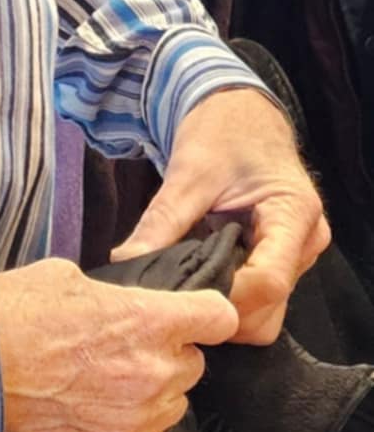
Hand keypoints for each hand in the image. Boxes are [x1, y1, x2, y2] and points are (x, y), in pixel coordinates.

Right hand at [0, 258, 237, 431]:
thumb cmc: (13, 311)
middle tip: (123, 352)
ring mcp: (139, 418)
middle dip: (167, 355)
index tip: (187, 317)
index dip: (205, 315)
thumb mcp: (68, 276)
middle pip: (194, 365)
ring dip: (152, 397)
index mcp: (150, 319)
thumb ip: (114, 294)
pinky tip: (121, 430)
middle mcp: (156, 370)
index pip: (220, 318)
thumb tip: (123, 306)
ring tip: (109, 390)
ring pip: (176, 407)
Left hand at [111, 86, 329, 345]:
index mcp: (294, 214)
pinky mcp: (280, 262)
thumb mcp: (189, 172)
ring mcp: (297, 257)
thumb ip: (162, 220)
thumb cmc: (222, 132)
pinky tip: (196, 277)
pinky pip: (258, 302)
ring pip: (264, 315)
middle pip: (269, 309)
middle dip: (219, 309)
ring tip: (183, 281)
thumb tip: (124, 262)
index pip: (268, 281)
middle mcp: (306, 243)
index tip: (178, 290)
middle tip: (172, 291)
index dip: (223, 296)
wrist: (240, 115)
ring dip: (222, 308)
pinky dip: (226, 299)